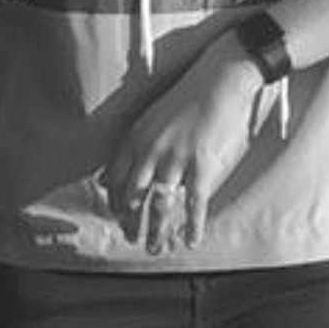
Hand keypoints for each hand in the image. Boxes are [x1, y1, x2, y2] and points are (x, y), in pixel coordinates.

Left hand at [96, 32, 264, 254]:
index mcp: (135, 139)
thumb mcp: (150, 118)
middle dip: (130, 222)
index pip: (114, 179)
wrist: (219, 78)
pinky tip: (190, 240)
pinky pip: (193, 205)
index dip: (114, 202)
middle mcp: (150, 152)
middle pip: (133, 197)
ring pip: (159, 206)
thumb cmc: (188, 96)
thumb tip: (109, 176)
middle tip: (132, 238)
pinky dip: (191, 226)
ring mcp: (175, 161)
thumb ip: (133, 147)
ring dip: (155, 232)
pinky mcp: (201, 166)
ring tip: (154, 249)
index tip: (117, 216)